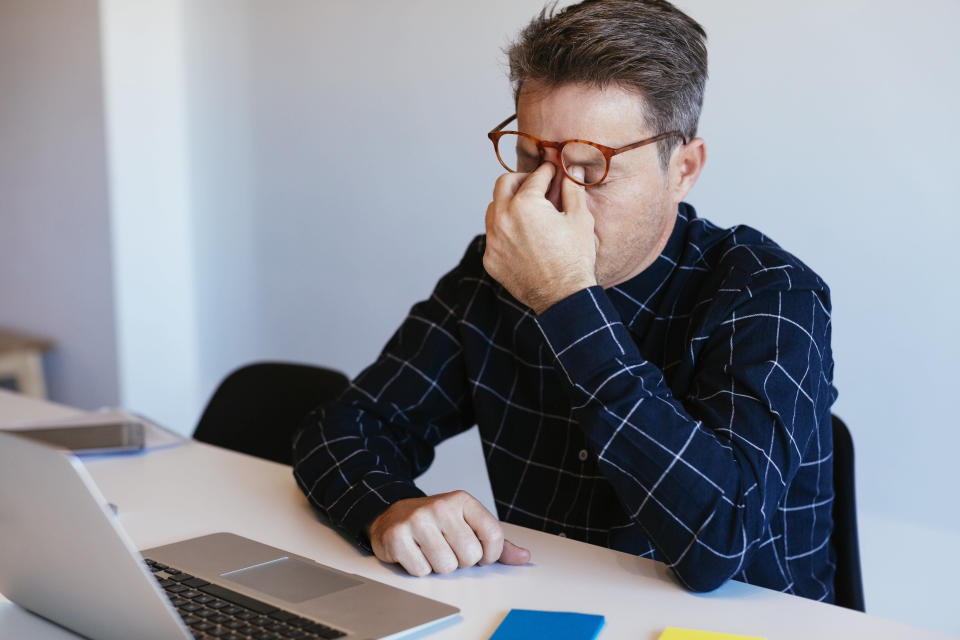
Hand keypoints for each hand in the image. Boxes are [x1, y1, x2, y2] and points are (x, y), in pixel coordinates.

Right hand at [367, 490, 530, 575]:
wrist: (393, 517)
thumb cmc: (436, 524)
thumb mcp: (468, 525)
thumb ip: (497, 543)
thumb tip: (524, 557)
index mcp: (463, 500)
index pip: (493, 534)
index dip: (490, 554)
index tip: (481, 555)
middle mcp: (440, 506)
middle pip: (469, 555)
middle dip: (461, 561)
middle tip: (448, 549)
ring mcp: (417, 520)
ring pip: (446, 567)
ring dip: (439, 566)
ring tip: (431, 550)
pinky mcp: (397, 537)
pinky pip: (422, 571)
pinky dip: (419, 569)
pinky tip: (415, 553)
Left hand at [483, 163, 597, 313]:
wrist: (563, 297)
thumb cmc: (575, 258)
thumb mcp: (580, 218)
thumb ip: (572, 190)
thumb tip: (571, 171)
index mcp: (525, 205)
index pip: (534, 177)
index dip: (546, 171)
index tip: (551, 171)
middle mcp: (502, 219)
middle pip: (503, 184)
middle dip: (520, 179)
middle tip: (533, 184)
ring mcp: (493, 240)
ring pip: (493, 209)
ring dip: (508, 205)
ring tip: (526, 211)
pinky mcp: (490, 259)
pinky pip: (492, 236)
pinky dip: (504, 231)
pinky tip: (522, 237)